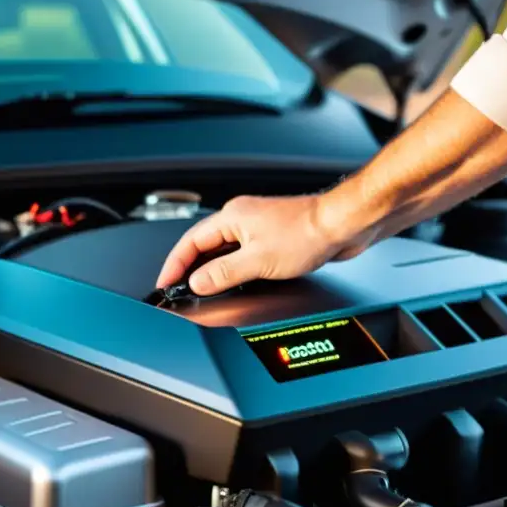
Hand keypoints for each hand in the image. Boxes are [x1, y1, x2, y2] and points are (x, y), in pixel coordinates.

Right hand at [156, 194, 372, 295]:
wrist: (341, 225)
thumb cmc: (307, 233)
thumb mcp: (257, 261)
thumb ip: (223, 273)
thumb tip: (198, 282)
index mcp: (231, 217)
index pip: (190, 242)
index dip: (174, 265)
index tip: (165, 283)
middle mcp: (241, 217)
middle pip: (203, 245)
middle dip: (189, 267)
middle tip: (178, 288)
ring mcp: (256, 226)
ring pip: (223, 249)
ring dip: (211, 268)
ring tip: (202, 288)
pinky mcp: (271, 235)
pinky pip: (241, 252)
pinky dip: (231, 267)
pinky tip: (234, 280)